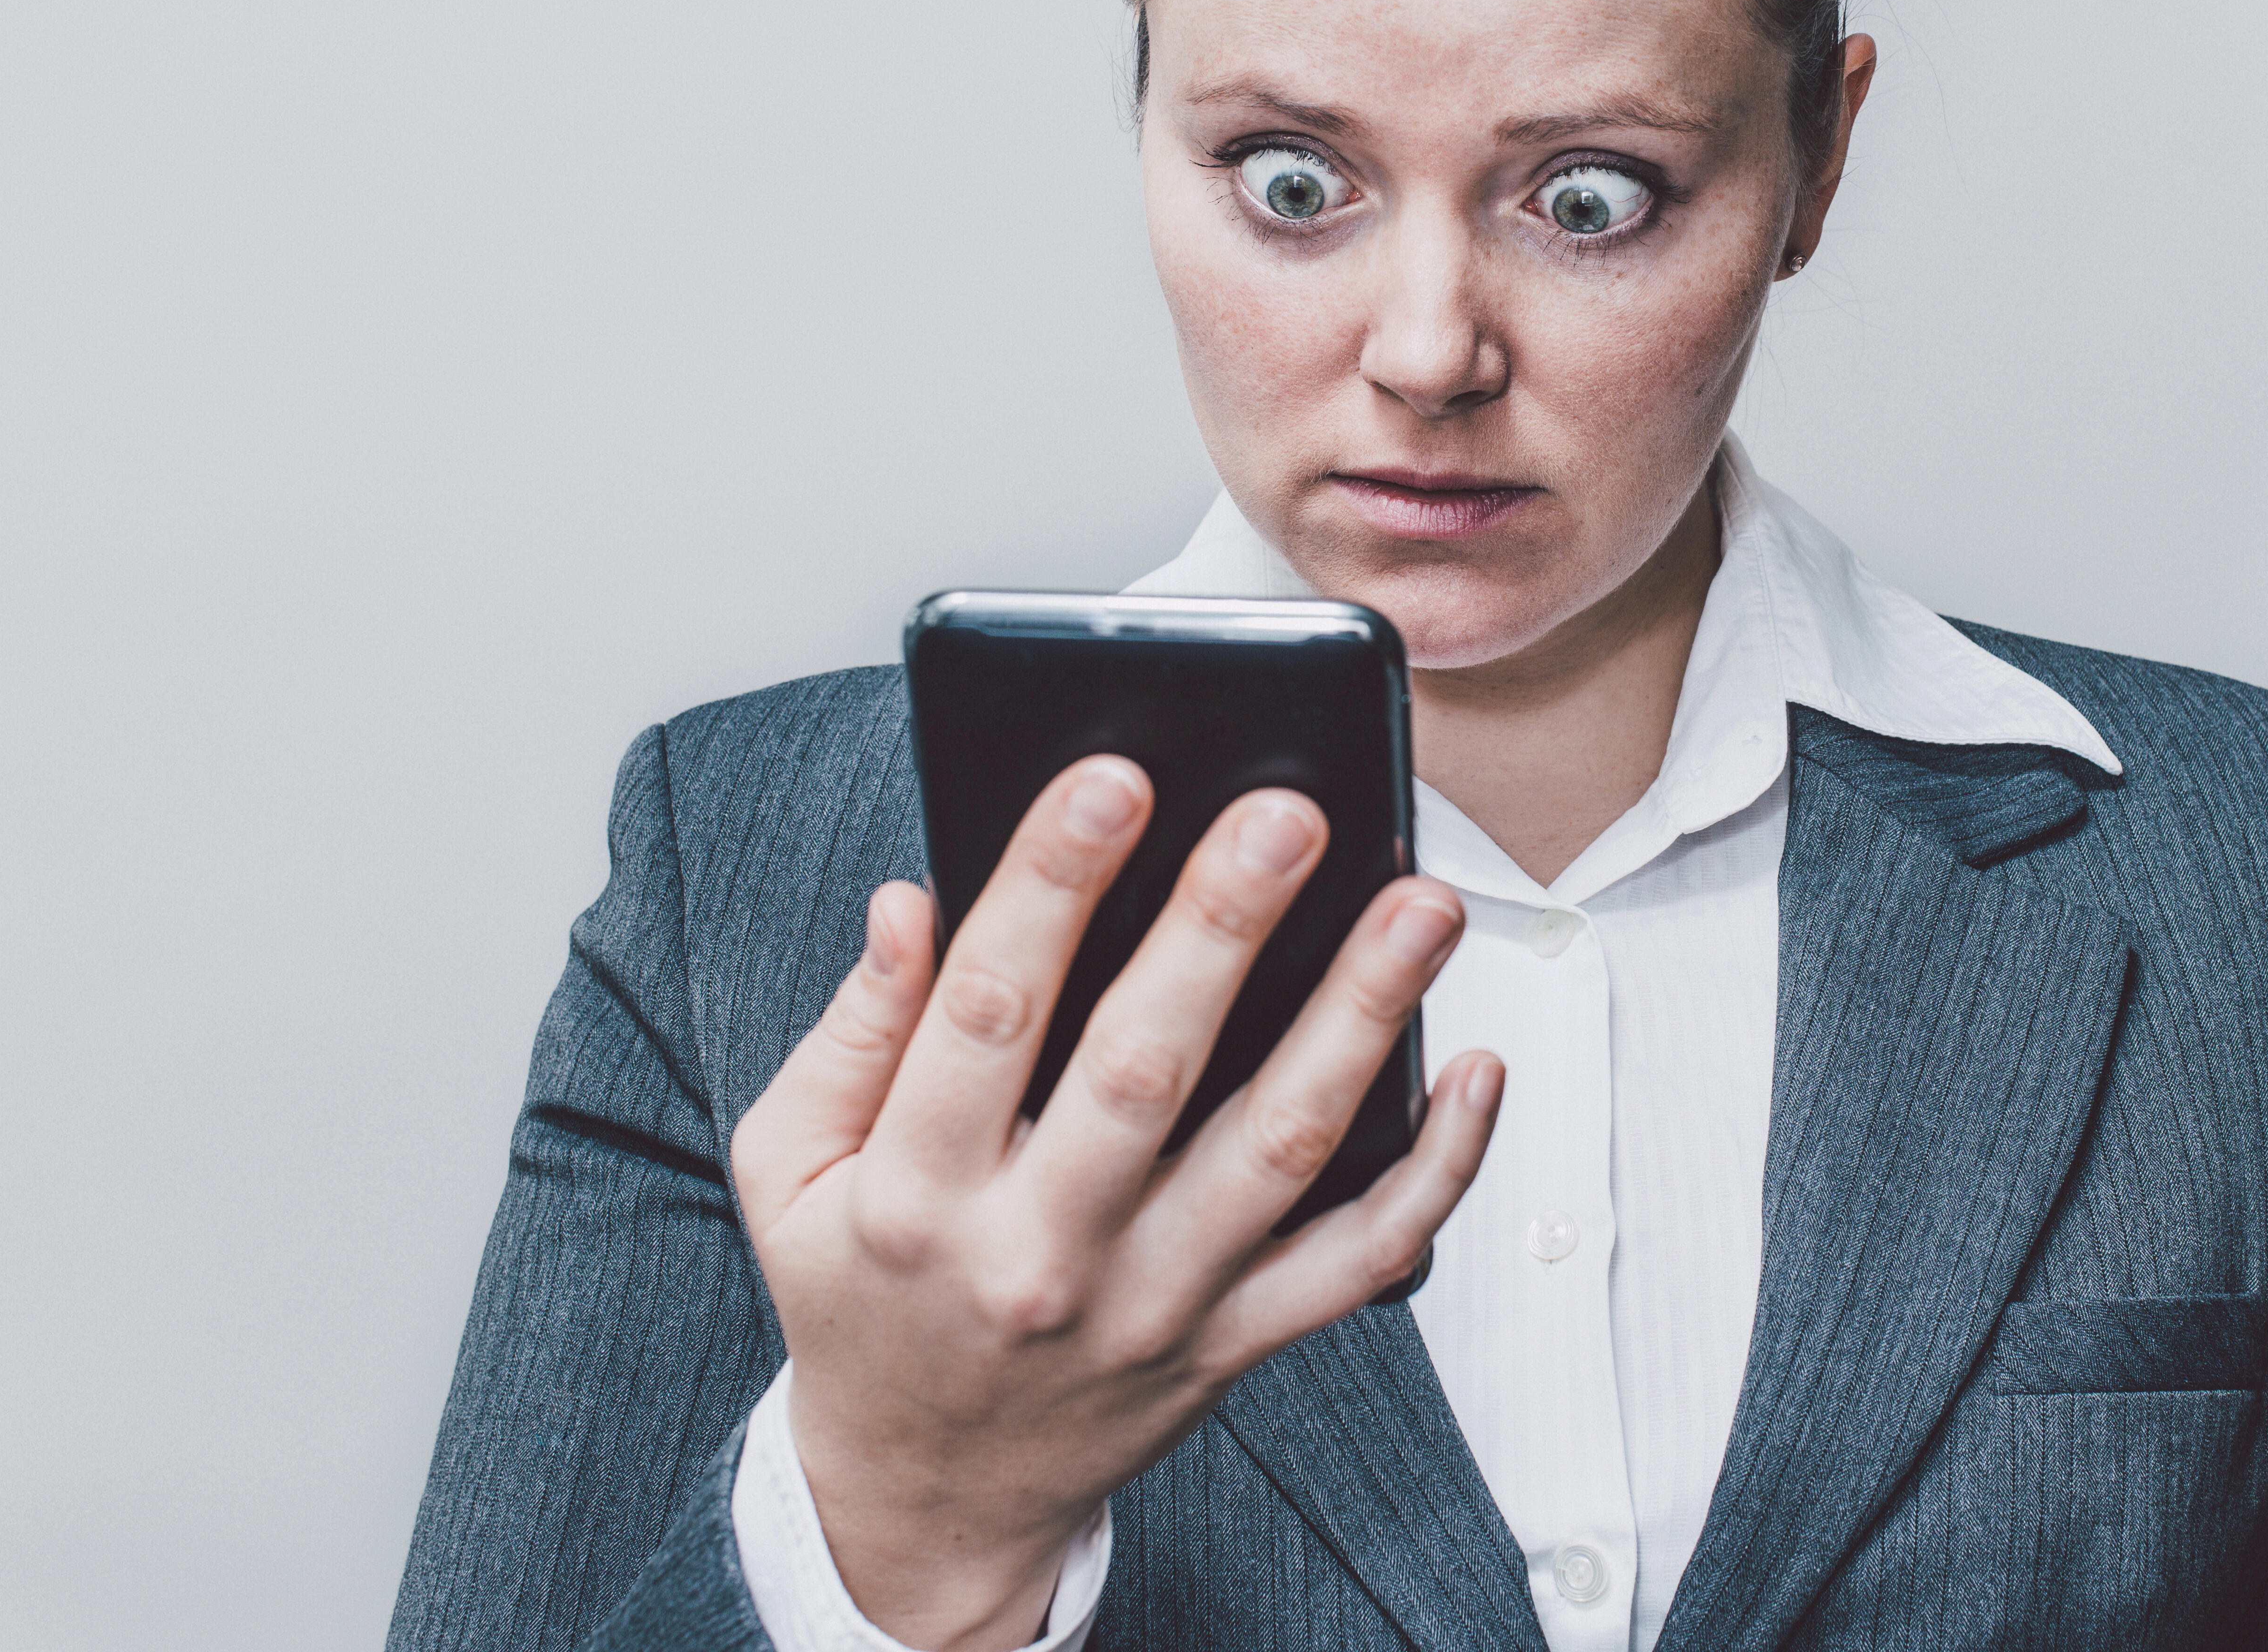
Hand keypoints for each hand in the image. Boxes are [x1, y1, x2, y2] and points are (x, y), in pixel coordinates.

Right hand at [728, 756, 1501, 1650]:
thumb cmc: (864, 1293)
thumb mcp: (792, 1172)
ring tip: (1420, 905)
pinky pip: (1357, 1259)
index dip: (1049, 883)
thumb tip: (908, 902)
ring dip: (1359, 1018)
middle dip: (1222, 929)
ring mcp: (1150, 1304)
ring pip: (1277, 1150)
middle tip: (1290, 815)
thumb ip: (851, 1031)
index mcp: (915, 1194)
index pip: (987, 1010)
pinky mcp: (1233, 1342)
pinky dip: (1434, 1171)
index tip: (1112, 778)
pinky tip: (1475, 1070)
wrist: (929, 1489)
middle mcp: (1039, 1253)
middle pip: (1145, 1069)